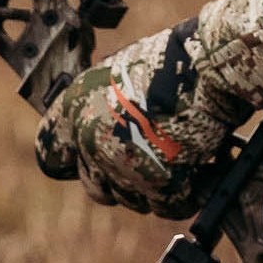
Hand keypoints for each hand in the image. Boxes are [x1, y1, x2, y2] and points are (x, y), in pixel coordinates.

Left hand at [35, 18, 246, 215]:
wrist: (210, 62)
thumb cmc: (173, 58)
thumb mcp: (120, 70)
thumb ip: (103, 102)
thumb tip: (103, 121)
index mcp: (75, 108)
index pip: (51, 154)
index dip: (72, 160)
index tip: (87, 158)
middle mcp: (91, 140)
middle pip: (96, 188)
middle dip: (120, 179)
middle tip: (146, 159)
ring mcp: (124, 166)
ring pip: (133, 199)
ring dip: (153, 186)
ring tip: (176, 156)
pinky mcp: (160, 184)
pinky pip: (168, 205)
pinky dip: (184, 192)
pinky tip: (196, 168)